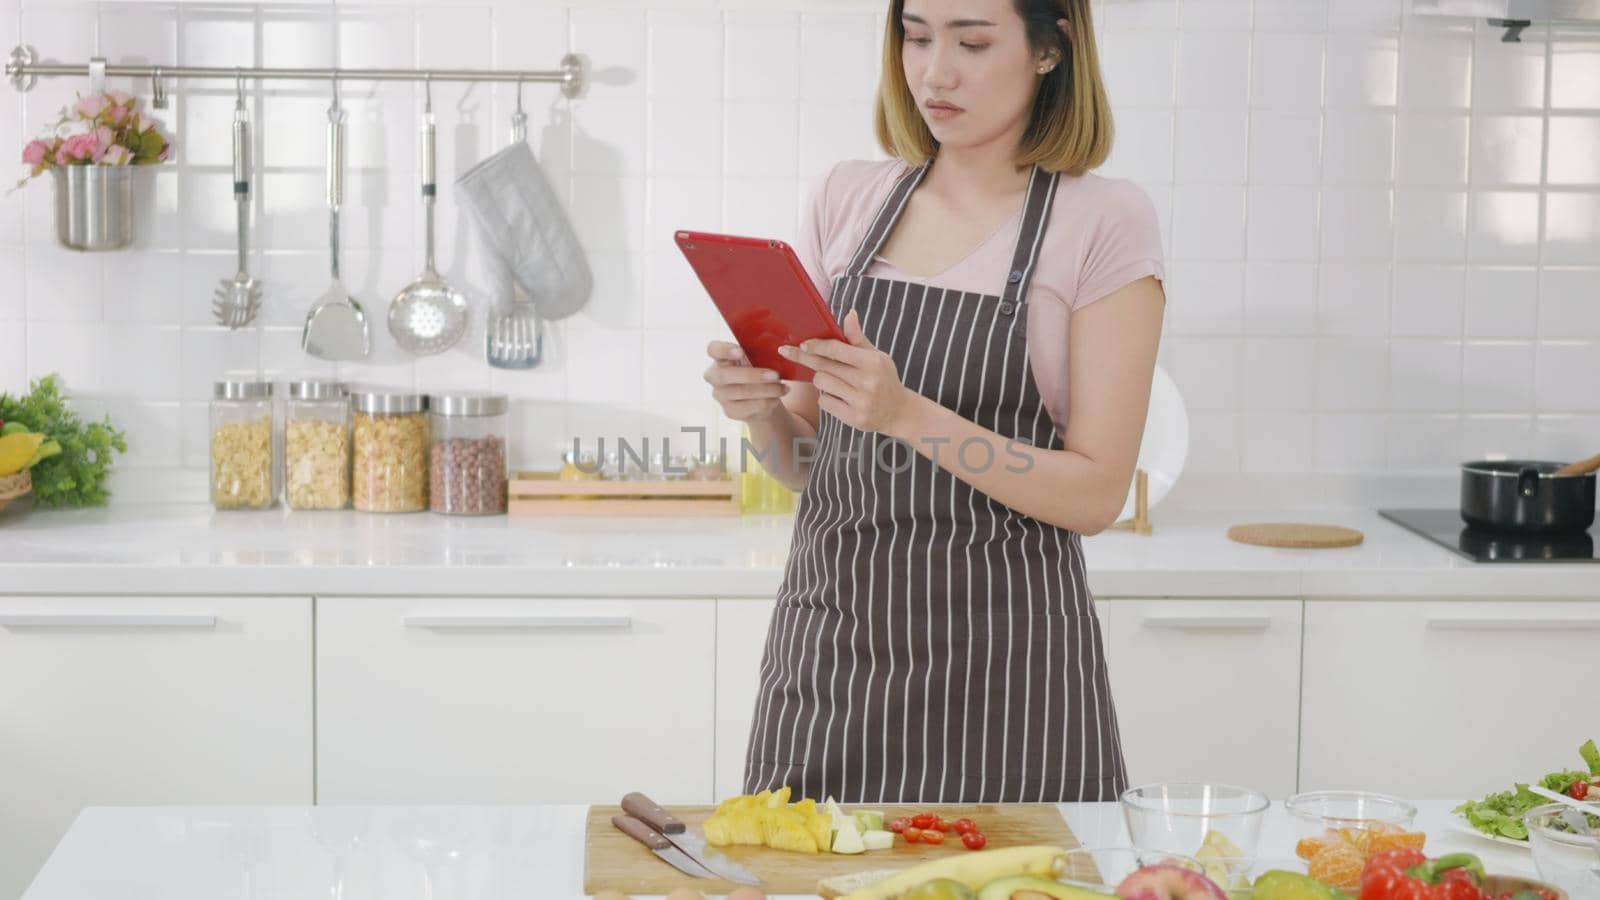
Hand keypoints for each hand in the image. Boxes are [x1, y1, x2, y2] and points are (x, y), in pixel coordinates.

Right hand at [703, 340, 788, 422]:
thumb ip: (760, 351)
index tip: (741, 351)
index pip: (713, 349)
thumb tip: (781, 348)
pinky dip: (766, 402)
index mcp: (720, 357)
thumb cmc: (758, 370)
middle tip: (775, 375)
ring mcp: (720, 395)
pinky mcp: (730, 411)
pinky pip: (748, 407)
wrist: (761, 398)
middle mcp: (715, 376)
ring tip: (783, 388)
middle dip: (753, 375)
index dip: (724, 350)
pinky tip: (776, 398)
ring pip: (740, 392)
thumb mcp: (757, 358)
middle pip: (725, 375)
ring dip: (766, 390)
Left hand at [779, 309, 917, 435]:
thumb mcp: (876, 356)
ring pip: (821, 384)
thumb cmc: (884, 379)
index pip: (836, 350)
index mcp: (873, 362)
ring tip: (835, 380)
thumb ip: (858, 338)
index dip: (816, 346)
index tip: (802, 344)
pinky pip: (824, 402)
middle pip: (824, 367)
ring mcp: (861, 402)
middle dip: (806, 358)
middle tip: (787, 351)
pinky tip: (840, 397)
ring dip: (821, 380)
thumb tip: (849, 314)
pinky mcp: (854, 419)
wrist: (899, 412)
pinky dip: (826, 398)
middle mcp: (867, 382)